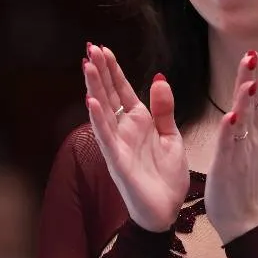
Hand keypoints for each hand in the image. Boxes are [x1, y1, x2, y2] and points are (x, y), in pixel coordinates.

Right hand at [83, 44, 188, 231]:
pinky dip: (98, 118)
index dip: (112, 70)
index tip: (103, 48)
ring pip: (102, 110)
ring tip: (86, 65)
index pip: (121, 89)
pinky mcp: (116, 160)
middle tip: (89, 47)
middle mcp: (124, 129)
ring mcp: (117, 144)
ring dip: (94, 87)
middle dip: (99, 71)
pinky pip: (106, 136)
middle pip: (108, 94)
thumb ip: (163, 109)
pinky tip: (91, 101)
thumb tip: (159, 78)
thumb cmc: (167, 176)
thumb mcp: (171, 136)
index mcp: (138, 122)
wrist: (168, 210)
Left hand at [204, 51, 257, 243]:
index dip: (257, 79)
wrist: (244, 220)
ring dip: (246, 99)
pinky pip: (230, 145)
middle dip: (253, 79)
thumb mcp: (252, 147)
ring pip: (245, 121)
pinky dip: (231, 130)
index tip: (254, 55)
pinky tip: (231, 115)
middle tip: (252, 54)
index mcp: (256, 136)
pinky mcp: (229, 166)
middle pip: (255, 105)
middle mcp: (253, 141)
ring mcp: (242, 153)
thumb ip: (256, 121)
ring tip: (248, 78)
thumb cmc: (242, 184)